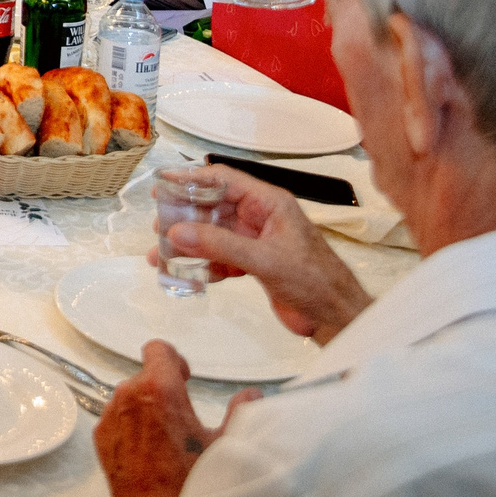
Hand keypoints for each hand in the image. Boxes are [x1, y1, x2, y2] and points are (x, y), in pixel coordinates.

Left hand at [95, 342, 237, 496]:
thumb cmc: (188, 483)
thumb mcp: (225, 445)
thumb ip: (241, 412)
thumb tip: (251, 397)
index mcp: (160, 390)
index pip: (158, 348)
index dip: (174, 360)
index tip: (182, 374)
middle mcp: (129, 397)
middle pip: (145, 376)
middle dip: (163, 389)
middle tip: (181, 414)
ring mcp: (111, 416)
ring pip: (129, 397)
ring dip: (146, 408)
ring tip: (166, 435)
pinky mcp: (101, 436)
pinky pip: (116, 418)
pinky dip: (130, 426)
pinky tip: (149, 447)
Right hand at [147, 164, 371, 342]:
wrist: (337, 317)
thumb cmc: (315, 281)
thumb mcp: (265, 260)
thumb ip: (220, 245)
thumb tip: (177, 233)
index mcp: (270, 203)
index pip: (224, 179)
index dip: (191, 178)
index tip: (162, 185)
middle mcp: (261, 217)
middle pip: (213, 207)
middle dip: (185, 216)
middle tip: (159, 227)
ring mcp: (257, 241)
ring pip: (214, 234)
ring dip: (189, 245)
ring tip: (163, 256)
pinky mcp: (255, 264)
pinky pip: (221, 257)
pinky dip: (203, 265)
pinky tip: (188, 275)